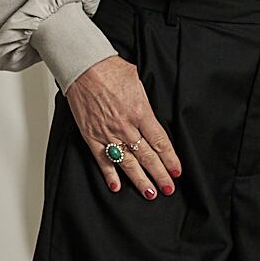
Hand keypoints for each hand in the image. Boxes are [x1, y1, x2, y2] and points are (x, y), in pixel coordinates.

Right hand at [65, 54, 181, 198]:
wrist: (83, 67)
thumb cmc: (109, 69)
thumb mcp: (137, 82)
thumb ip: (145, 103)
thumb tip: (151, 116)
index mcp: (140, 111)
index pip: (160, 141)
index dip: (170, 159)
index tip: (176, 171)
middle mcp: (126, 126)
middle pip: (147, 156)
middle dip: (160, 175)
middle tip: (168, 188)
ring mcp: (108, 133)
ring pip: (127, 162)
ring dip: (140, 180)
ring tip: (150, 193)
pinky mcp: (92, 135)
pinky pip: (102, 159)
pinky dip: (109, 174)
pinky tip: (117, 186)